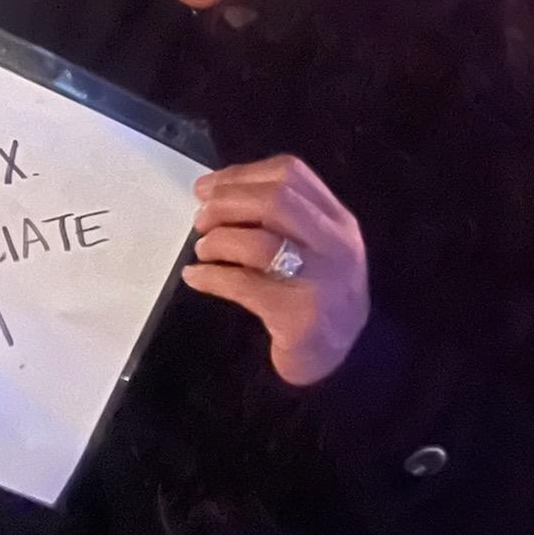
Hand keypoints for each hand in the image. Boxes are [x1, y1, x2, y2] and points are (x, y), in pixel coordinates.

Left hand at [181, 155, 368, 385]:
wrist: (337, 360)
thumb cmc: (315, 296)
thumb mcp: (313, 248)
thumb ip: (278, 218)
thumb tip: (210, 194)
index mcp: (338, 220)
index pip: (290, 174)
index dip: (240, 174)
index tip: (207, 188)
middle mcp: (335, 244)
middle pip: (275, 200)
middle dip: (227, 203)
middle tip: (200, 219)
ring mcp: (321, 280)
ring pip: (260, 242)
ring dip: (218, 240)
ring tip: (203, 250)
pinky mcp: (299, 315)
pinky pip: (244, 285)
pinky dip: (211, 276)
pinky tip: (195, 277)